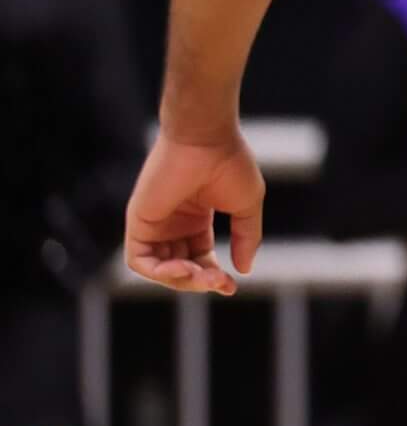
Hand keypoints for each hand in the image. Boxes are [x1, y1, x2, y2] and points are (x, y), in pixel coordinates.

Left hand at [127, 125, 265, 294]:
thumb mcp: (247, 206)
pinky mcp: (139, 222)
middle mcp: (173, 223)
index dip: (214, 277)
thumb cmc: (230, 164)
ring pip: (160, 268)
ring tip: (202, 276)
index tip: (232, 286)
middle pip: (181, 267)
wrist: (206, 138)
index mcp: (196, 218)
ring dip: (181, 280)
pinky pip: (140, 261)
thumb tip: (245, 270)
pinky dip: (158, 272)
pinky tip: (181, 269)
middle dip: (200, 281)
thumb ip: (248, 238)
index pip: (200, 258)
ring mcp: (155, 223)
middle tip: (219, 283)